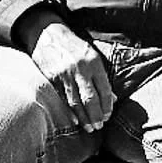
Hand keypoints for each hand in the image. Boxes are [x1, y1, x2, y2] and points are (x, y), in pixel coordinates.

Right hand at [22, 14, 113, 131]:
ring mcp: (64, 75)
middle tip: (99, 127)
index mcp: (94, 63)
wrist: (48, 34)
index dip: (107, 106)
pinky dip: (69, 112)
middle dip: (96, 116)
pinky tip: (75, 121)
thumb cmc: (75, 48)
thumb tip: (112, 99)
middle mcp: (80, 69)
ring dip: (83, 118)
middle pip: (90, 99)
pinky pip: (61, 99)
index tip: (108, 116)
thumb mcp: (93, 56)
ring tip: (89, 128)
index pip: (104, 90)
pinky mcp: (51, 78)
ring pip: (75, 102)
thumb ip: (102, 77)